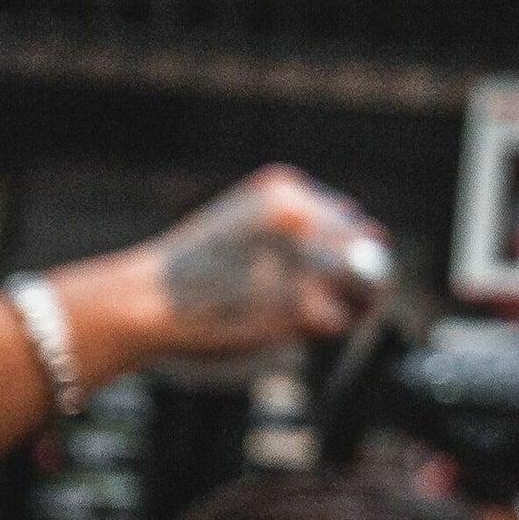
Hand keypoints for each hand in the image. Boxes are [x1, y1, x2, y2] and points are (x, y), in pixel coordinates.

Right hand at [75, 166, 393, 365]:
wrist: (145, 300)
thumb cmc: (193, 270)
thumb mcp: (245, 221)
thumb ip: (299, 223)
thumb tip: (373, 234)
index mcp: (286, 189)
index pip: (350, 220)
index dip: (345, 253)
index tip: (325, 275)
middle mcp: (302, 215)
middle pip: (367, 250)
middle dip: (358, 279)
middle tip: (332, 302)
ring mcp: (304, 257)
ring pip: (364, 285)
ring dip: (347, 305)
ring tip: (305, 314)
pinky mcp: (302, 302)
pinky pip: (343, 320)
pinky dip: (325, 330)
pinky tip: (290, 327)